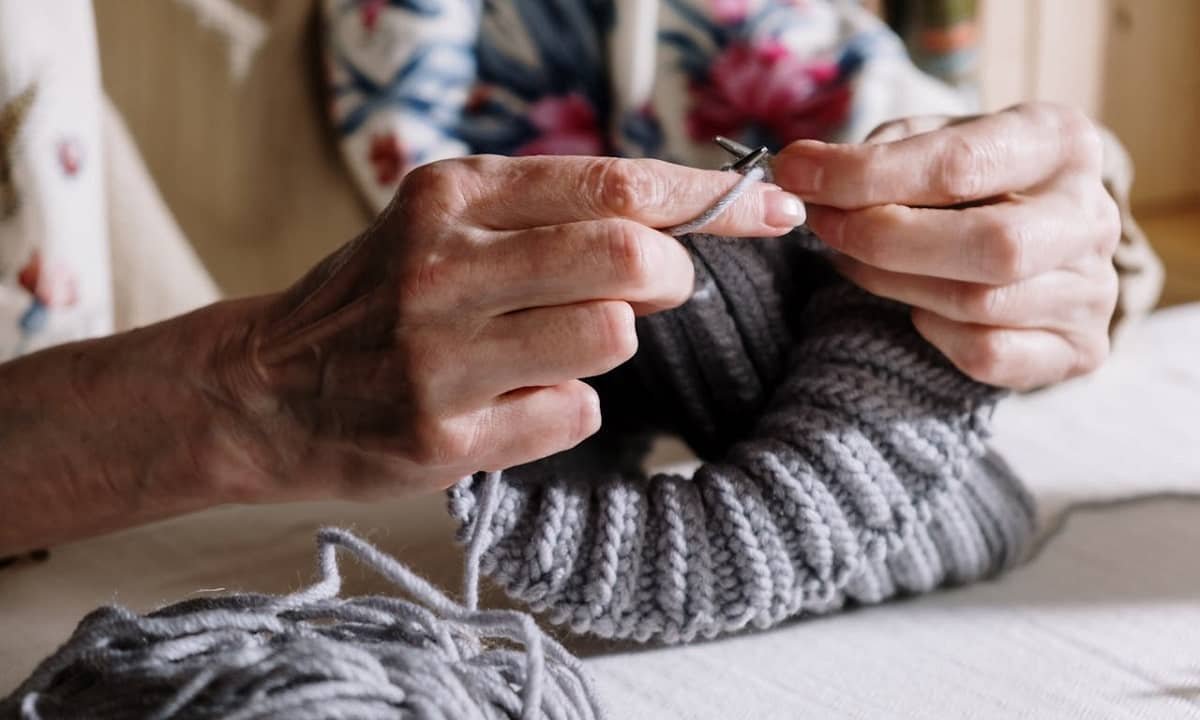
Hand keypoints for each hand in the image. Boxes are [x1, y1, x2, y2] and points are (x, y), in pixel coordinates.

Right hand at [216, 154, 803, 500]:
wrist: (260, 388)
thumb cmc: (373, 298)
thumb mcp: (438, 223)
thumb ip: (541, 212)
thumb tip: (673, 216)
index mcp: (450, 196)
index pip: (613, 183)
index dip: (707, 199)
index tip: (771, 209)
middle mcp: (442, 266)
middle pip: (626, 254)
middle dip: (672, 273)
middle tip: (660, 287)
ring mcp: (439, 356)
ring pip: (609, 337)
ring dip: (614, 341)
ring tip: (563, 343)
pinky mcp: (441, 436)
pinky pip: (572, 414)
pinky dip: (570, 407)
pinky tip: (516, 402)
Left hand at [773, 103, 1120, 389]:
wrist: (1036, 237)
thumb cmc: (973, 182)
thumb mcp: (936, 140)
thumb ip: (882, 151)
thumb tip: (805, 171)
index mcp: (1059, 142)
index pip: (960, 164)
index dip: (866, 174)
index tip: (797, 173)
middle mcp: (1090, 215)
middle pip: (989, 244)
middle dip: (885, 239)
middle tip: (826, 228)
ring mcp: (1093, 289)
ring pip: (981, 303)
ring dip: (893, 284)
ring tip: (854, 261)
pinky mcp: (1078, 348)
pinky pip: (988, 354)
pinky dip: (936, 333)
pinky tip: (918, 306)